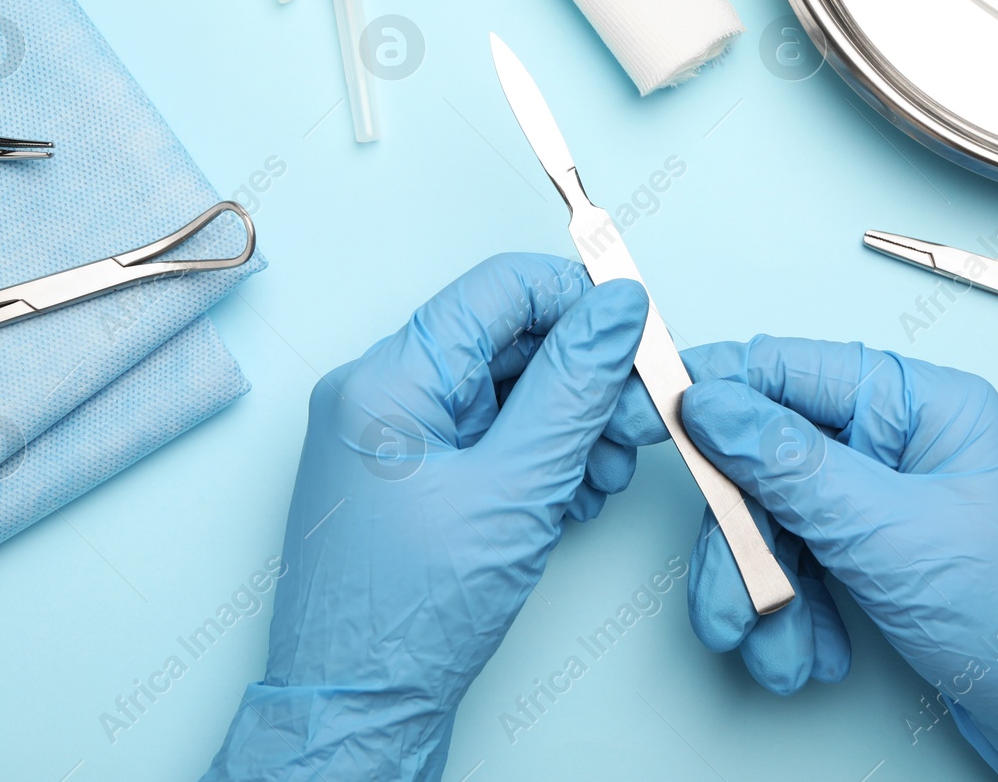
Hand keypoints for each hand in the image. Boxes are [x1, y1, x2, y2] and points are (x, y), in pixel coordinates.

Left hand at [200, 254, 648, 781]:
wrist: (358, 709)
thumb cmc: (410, 615)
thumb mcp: (516, 489)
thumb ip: (574, 388)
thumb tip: (616, 310)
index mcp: (389, 378)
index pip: (500, 287)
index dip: (580, 302)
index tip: (639, 338)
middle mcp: (382, 393)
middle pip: (510, 338)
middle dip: (584, 377)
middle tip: (636, 424)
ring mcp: (395, 437)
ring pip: (508, 390)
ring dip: (571, 423)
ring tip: (604, 476)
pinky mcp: (413, 477)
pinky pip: (490, 435)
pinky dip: (541, 456)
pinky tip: (572, 496)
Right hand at [611, 337, 997, 781]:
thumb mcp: (890, 533)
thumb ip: (789, 463)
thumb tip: (712, 403)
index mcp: (919, 403)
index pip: (787, 368)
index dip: (713, 392)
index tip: (652, 417)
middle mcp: (896, 440)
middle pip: (766, 457)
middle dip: (742, 538)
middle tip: (733, 594)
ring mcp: (881, 497)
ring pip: (774, 520)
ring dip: (763, 592)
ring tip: (778, 648)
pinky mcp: (873, 549)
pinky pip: (797, 562)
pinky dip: (791, 614)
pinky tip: (813, 652)